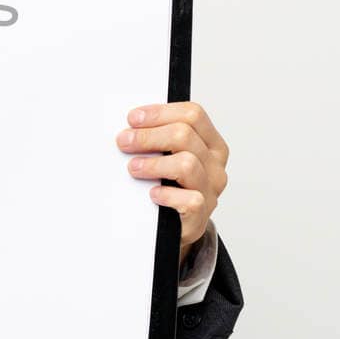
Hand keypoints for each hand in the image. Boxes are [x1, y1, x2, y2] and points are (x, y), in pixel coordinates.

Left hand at [116, 101, 230, 272]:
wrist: (175, 225)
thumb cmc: (169, 184)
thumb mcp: (168, 156)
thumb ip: (158, 138)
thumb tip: (129, 126)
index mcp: (210, 144)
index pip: (193, 115)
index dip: (160, 113)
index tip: (133, 118)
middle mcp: (215, 164)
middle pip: (184, 135)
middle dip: (148, 136)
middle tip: (124, 142)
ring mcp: (210, 190)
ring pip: (186, 164)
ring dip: (153, 164)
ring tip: (134, 168)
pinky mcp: (201, 215)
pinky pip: (189, 199)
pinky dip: (167, 194)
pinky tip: (152, 193)